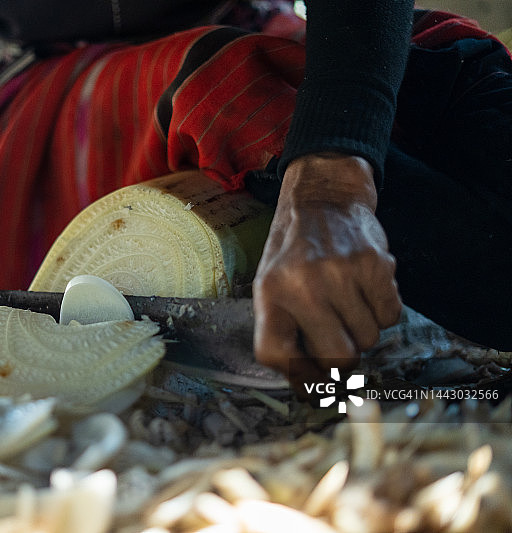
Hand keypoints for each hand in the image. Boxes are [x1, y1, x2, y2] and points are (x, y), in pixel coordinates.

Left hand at [253, 153, 401, 383]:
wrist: (323, 198)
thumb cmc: (295, 252)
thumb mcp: (272, 286)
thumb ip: (283, 332)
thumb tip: (308, 388)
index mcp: (269, 293)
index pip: (275, 355)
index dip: (298, 379)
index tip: (312, 382)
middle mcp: (302, 285)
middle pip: (336, 359)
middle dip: (342, 358)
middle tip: (338, 336)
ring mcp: (340, 274)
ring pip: (369, 340)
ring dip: (363, 329)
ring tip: (347, 299)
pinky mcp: (374, 264)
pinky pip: (392, 317)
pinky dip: (384, 311)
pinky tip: (366, 288)